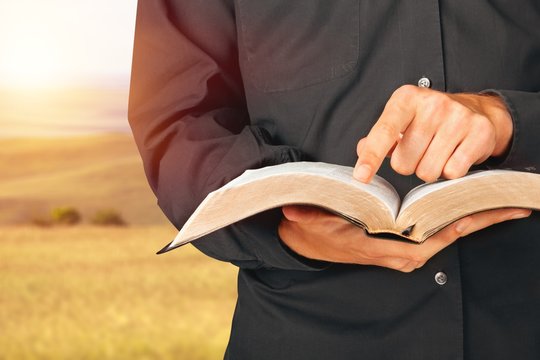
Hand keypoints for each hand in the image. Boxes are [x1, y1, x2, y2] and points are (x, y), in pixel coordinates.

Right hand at [278, 205, 530, 271]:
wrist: (306, 240)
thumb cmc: (313, 232)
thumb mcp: (310, 223)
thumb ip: (308, 217)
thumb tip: (296, 211)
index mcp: (379, 249)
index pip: (425, 242)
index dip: (454, 229)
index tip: (476, 214)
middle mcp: (396, 253)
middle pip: (444, 238)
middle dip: (476, 223)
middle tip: (508, 206)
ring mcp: (401, 249)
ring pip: (443, 236)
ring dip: (470, 221)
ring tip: (497, 204)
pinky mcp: (401, 243)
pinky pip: (434, 233)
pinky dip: (455, 221)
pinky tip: (468, 207)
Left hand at [353, 86, 512, 182]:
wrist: (476, 110)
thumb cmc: (429, 119)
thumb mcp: (400, 120)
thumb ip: (378, 137)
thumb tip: (361, 149)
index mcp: (406, 98)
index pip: (384, 132)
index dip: (371, 157)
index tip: (361, 177)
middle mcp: (432, 104)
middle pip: (404, 164)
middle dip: (409, 165)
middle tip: (420, 150)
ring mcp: (458, 117)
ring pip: (427, 172)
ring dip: (429, 170)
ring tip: (438, 151)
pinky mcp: (479, 132)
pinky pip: (453, 172)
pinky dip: (451, 171)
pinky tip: (455, 154)